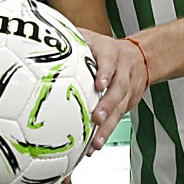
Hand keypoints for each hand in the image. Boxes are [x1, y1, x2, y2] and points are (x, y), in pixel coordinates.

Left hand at [82, 28, 149, 151]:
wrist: (141, 57)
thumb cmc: (107, 48)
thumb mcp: (91, 37)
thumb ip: (71, 37)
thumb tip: (42, 36)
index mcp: (111, 53)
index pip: (110, 60)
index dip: (106, 72)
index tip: (99, 84)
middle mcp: (122, 71)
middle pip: (119, 89)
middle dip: (108, 105)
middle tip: (97, 118)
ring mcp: (127, 89)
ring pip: (121, 108)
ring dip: (108, 126)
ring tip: (96, 142)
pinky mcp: (127, 104)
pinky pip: (118, 120)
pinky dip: (106, 133)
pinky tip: (94, 146)